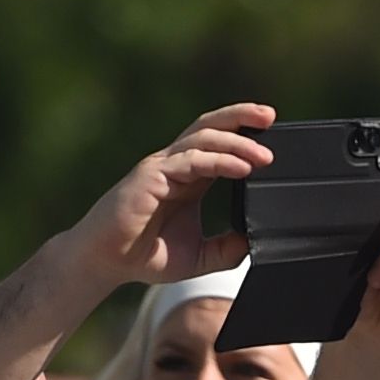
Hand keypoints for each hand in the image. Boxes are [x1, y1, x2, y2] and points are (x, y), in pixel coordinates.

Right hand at [66, 102, 279, 289]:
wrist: (107, 262)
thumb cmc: (145, 255)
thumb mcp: (199, 257)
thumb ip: (226, 249)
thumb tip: (252, 243)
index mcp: (189, 177)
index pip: (220, 143)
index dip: (244, 132)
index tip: (272, 133)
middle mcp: (176, 164)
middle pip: (211, 126)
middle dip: (242, 117)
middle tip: (271, 116)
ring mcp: (163, 166)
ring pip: (203, 138)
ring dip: (237, 141)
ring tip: (264, 153)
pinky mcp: (152, 175)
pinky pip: (192, 160)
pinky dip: (220, 161)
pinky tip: (242, 167)